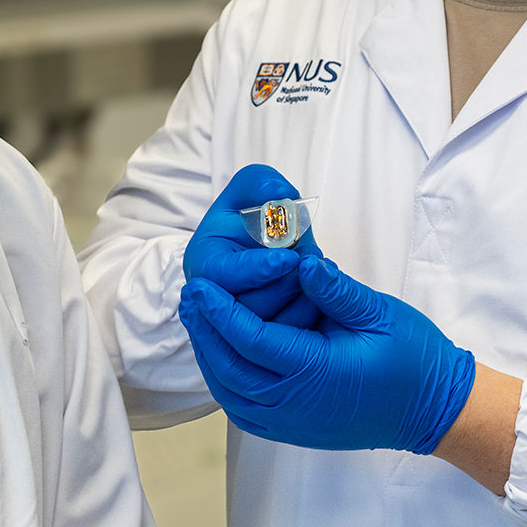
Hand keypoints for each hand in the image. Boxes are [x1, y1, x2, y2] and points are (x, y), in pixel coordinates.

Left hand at [178, 256, 474, 454]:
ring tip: (198, 321)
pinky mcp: (293, 429)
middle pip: (229, 370)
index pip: (251, 340)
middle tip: (188, 297)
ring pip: (231, 393)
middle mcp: (295, 405)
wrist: (432, 409)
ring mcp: (291, 423)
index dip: (220, 311)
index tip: (200, 284)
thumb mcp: (378, 314)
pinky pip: (244, 408)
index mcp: (315, 373)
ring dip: (210, 356)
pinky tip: (222, 353)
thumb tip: (301, 262)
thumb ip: (335, 289)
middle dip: (204, 332)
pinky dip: (226, 380)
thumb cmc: (411, 359)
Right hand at [184, 164, 324, 328]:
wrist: (268, 245)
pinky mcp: (261, 342)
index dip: (258, 269)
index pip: (224, 277)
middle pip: (250, 307)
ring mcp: (238, 327)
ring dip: (302, 300)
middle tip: (314, 261)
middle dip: (287, 284)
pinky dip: (310, 317)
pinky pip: (288, 340)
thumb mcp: (252, 187)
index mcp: (204, 264)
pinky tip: (322, 293)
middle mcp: (214, 301)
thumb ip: (261, 183)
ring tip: (320, 274)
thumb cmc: (254, 214)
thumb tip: (280, 193)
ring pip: (272, 328)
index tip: (290, 258)